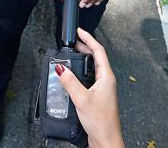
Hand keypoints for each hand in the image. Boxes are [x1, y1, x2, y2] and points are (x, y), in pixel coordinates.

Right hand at [56, 28, 123, 147]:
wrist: (106, 140)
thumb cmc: (101, 122)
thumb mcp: (82, 99)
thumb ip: (70, 82)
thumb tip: (61, 68)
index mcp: (107, 77)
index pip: (99, 51)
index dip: (89, 39)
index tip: (80, 31)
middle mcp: (106, 81)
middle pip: (97, 57)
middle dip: (85, 47)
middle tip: (73, 41)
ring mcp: (103, 89)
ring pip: (93, 68)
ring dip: (83, 60)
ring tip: (73, 55)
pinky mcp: (98, 96)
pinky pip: (90, 78)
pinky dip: (81, 72)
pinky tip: (73, 77)